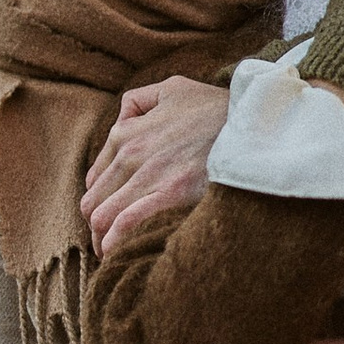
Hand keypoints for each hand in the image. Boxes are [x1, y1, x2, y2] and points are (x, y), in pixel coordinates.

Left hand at [84, 76, 230, 255]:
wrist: (250, 124)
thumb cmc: (215, 108)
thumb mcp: (173, 88)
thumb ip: (138, 101)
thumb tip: (122, 120)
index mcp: (126, 132)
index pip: (95, 178)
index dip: (98, 201)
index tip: (107, 216)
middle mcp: (130, 154)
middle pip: (93, 202)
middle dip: (95, 227)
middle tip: (105, 243)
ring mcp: (148, 175)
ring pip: (103, 216)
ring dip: (101, 240)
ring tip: (110, 255)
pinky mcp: (169, 193)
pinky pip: (126, 222)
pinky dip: (114, 241)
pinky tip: (115, 254)